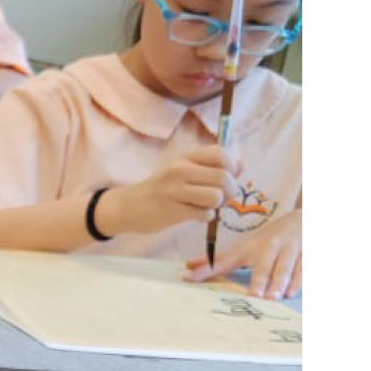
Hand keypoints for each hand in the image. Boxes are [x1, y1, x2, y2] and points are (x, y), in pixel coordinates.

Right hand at [94, 144, 228, 237]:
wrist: (129, 206)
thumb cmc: (161, 188)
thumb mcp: (183, 171)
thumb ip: (210, 168)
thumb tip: (241, 165)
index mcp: (186, 158)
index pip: (220, 153)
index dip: (231, 167)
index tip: (227, 178)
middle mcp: (180, 170)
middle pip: (223, 177)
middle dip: (231, 191)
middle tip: (223, 199)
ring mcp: (175, 190)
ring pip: (216, 196)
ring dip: (217, 205)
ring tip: (207, 207)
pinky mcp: (172, 210)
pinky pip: (204, 213)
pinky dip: (206, 216)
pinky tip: (196, 215)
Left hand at [189, 219, 299, 299]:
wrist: (304, 218)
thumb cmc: (269, 238)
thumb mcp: (245, 247)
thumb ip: (220, 261)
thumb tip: (188, 267)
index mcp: (250, 247)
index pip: (226, 260)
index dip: (208, 269)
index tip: (190, 277)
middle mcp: (269, 247)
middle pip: (262, 265)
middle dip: (258, 279)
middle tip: (254, 295)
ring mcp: (289, 250)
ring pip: (283, 268)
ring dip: (278, 283)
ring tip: (273, 298)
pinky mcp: (306, 254)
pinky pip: (302, 269)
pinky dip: (298, 281)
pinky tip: (292, 293)